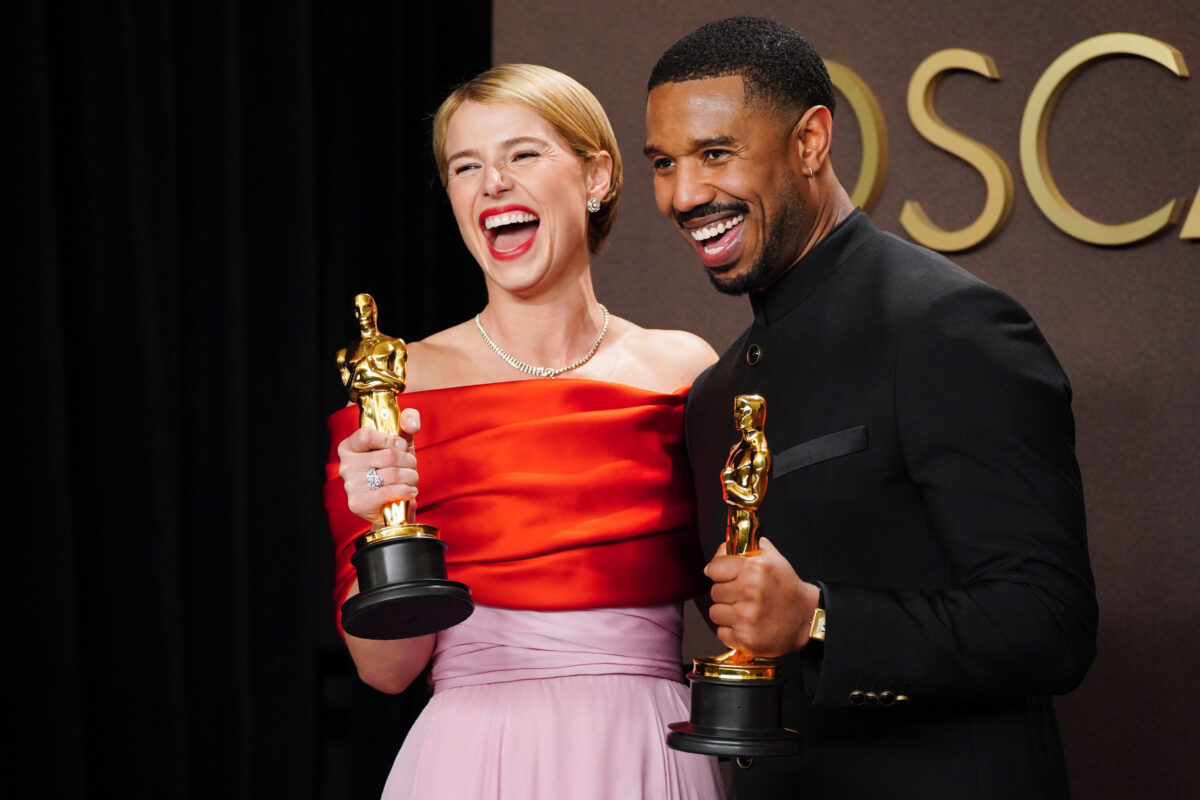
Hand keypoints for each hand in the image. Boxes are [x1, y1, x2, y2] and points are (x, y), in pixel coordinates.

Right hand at [337, 408, 419, 525]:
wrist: (394, 505)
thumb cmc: (395, 470)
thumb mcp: (401, 443)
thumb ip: (407, 423)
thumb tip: (411, 424)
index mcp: (349, 447)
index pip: (366, 435)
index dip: (390, 439)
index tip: (400, 446)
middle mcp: (346, 466)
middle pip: (388, 455)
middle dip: (409, 461)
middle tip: (410, 467)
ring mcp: (350, 486)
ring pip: (393, 474)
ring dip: (411, 477)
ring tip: (410, 480)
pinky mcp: (358, 503)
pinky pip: (389, 492)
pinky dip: (407, 491)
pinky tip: (409, 491)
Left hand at [705, 536, 820, 656]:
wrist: (806, 618)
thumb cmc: (787, 588)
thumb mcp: (774, 558)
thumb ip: (750, 548)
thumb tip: (725, 547)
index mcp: (754, 569)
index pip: (715, 568)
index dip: (717, 572)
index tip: (721, 576)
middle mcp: (749, 592)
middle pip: (714, 592)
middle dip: (725, 593)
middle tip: (741, 595)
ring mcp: (746, 617)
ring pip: (715, 612)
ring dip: (726, 613)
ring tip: (743, 611)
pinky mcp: (745, 638)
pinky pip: (721, 632)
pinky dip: (730, 630)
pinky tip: (745, 625)